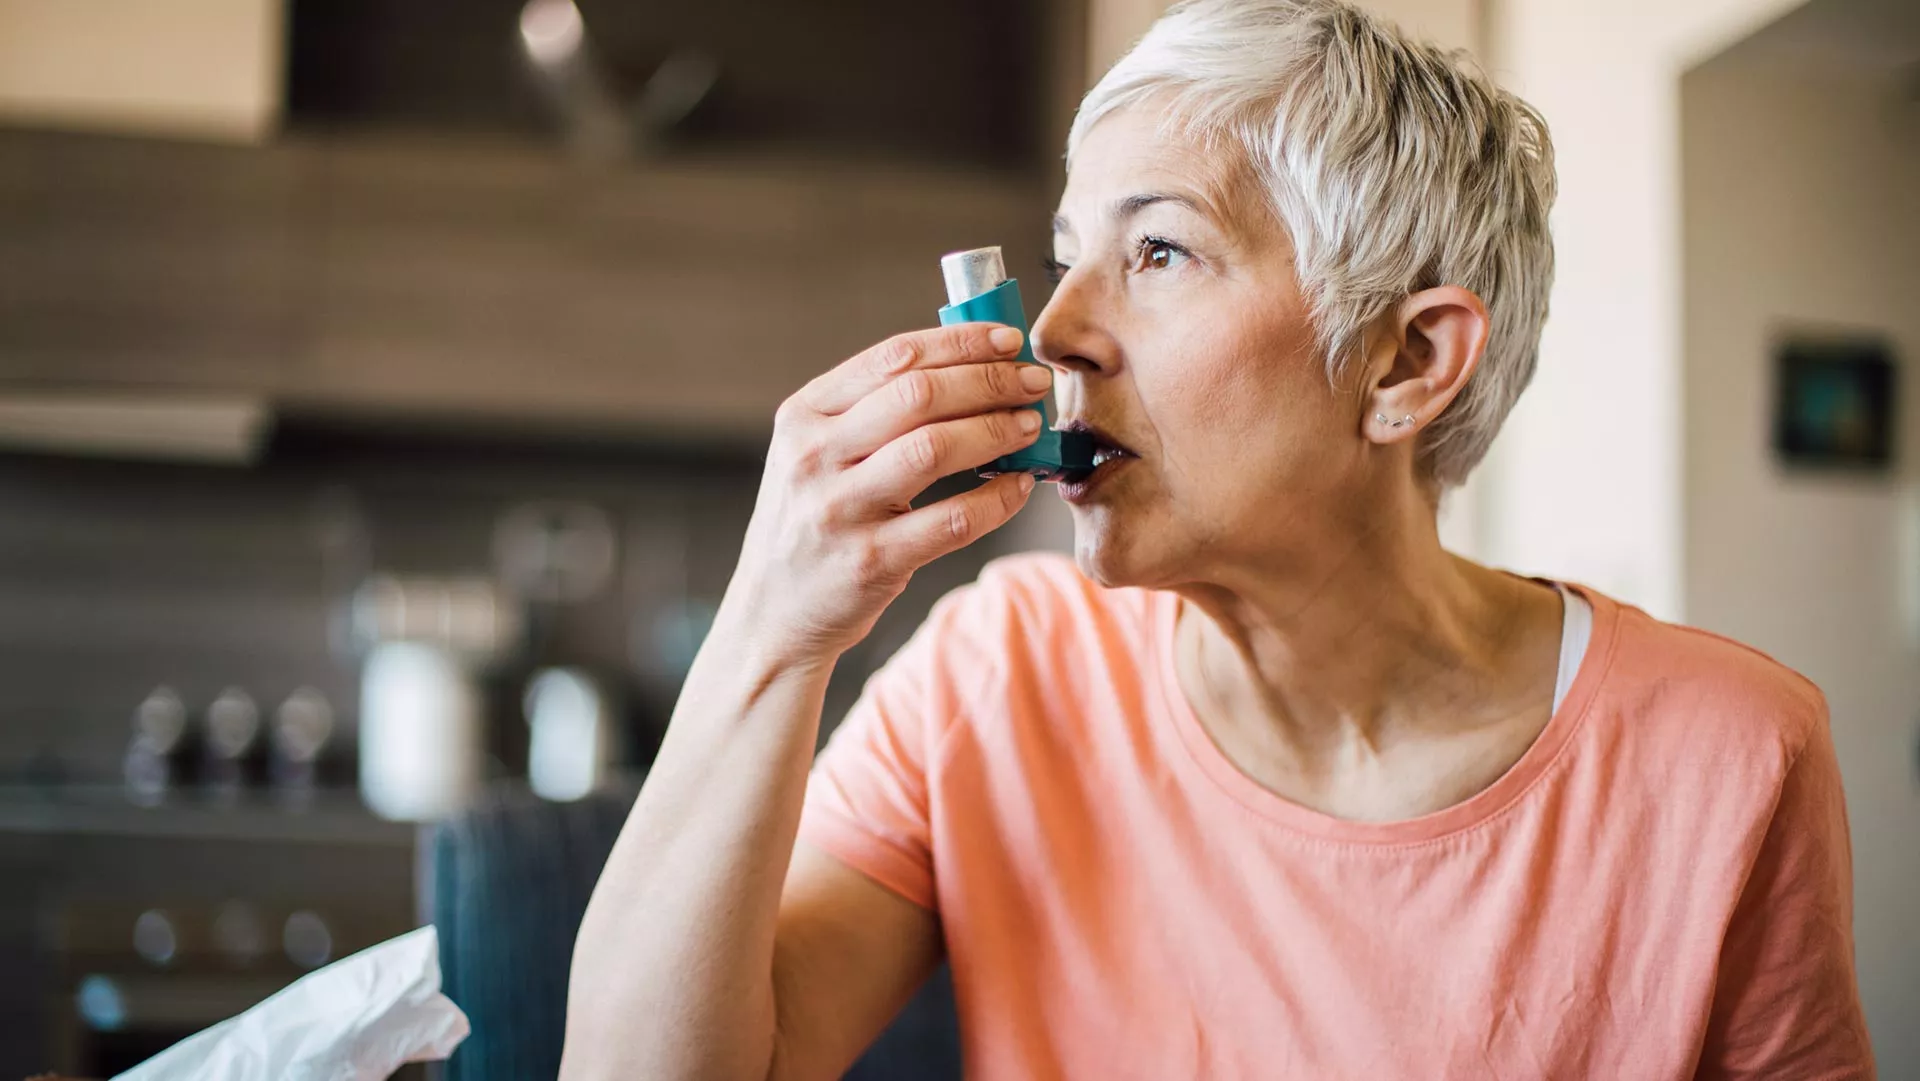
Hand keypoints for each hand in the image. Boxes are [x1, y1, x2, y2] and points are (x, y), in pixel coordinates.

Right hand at [721, 323, 1050, 664]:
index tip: (1008, 341)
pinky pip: (953, 520)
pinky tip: (1019, 484)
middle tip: (1032, 383)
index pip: (892, 358)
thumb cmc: (814, 520)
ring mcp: (839, 510)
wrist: (773, 612)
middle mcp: (814, 457)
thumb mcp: (817, 454)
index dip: (960, 343)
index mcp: (803, 415)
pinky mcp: (870, 562)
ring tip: (1030, 425)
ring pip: (935, 450)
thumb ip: (874, 411)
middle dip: (989, 382)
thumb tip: (973, 368)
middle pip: (919, 396)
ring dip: (997, 431)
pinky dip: (997, 498)